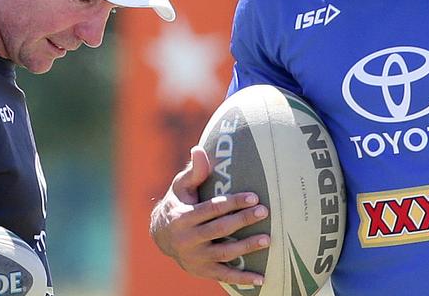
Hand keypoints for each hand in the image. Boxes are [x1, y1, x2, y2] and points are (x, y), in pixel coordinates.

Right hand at [150, 146, 269, 285]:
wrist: (161, 236)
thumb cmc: (177, 203)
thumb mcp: (181, 187)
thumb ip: (194, 171)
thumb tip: (198, 149)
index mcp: (182, 217)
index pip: (212, 209)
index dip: (233, 202)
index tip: (253, 196)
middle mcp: (187, 239)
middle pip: (220, 229)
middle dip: (243, 220)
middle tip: (264, 211)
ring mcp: (194, 258)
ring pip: (224, 253)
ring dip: (246, 247)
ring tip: (267, 239)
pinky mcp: (201, 271)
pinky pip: (224, 276)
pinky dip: (242, 279)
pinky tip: (261, 279)